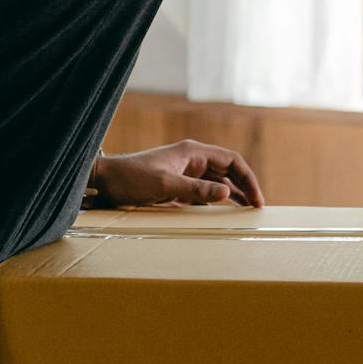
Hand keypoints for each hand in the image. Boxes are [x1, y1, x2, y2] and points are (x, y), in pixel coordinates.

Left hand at [87, 140, 264, 208]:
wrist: (106, 181)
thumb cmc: (132, 178)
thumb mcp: (166, 185)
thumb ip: (198, 190)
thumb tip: (228, 193)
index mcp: (194, 152)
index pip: (232, 160)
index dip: (247, 178)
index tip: (256, 198)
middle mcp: (192, 159)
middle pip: (228, 170)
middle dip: (244, 186)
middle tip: (256, 207)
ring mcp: (185, 171)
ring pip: (217, 181)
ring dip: (232, 193)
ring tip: (245, 210)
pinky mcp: (176, 184)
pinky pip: (203, 191)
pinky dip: (215, 200)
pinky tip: (221, 211)